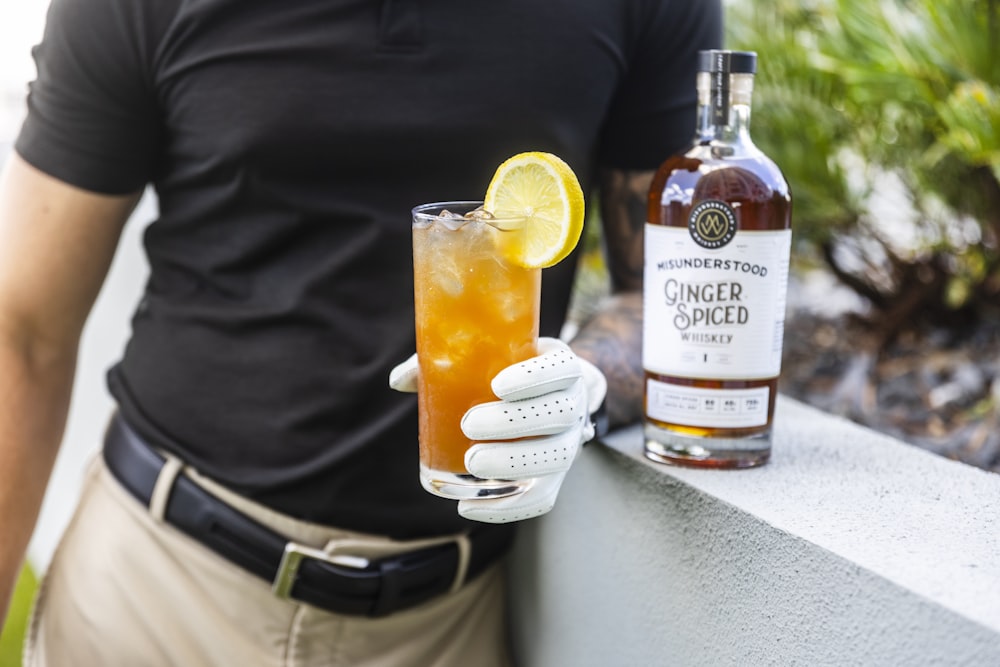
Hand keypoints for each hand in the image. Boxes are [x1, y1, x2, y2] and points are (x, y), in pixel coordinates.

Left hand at [389, 337, 606, 523]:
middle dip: (514, 422)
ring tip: (472, 462)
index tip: (497, 385)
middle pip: (558, 414)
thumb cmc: (512, 372)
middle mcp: (574, 406)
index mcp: (563, 368)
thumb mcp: (494, 357)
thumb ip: (448, 362)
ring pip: (555, 457)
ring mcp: (569, 444)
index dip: (533, 378)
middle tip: (469, 424)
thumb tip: (399, 380)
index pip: (560, 369)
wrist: (552, 398)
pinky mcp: (555, 478)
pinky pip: (540, 499)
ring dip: (513, 462)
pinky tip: (468, 507)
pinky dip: (505, 508)